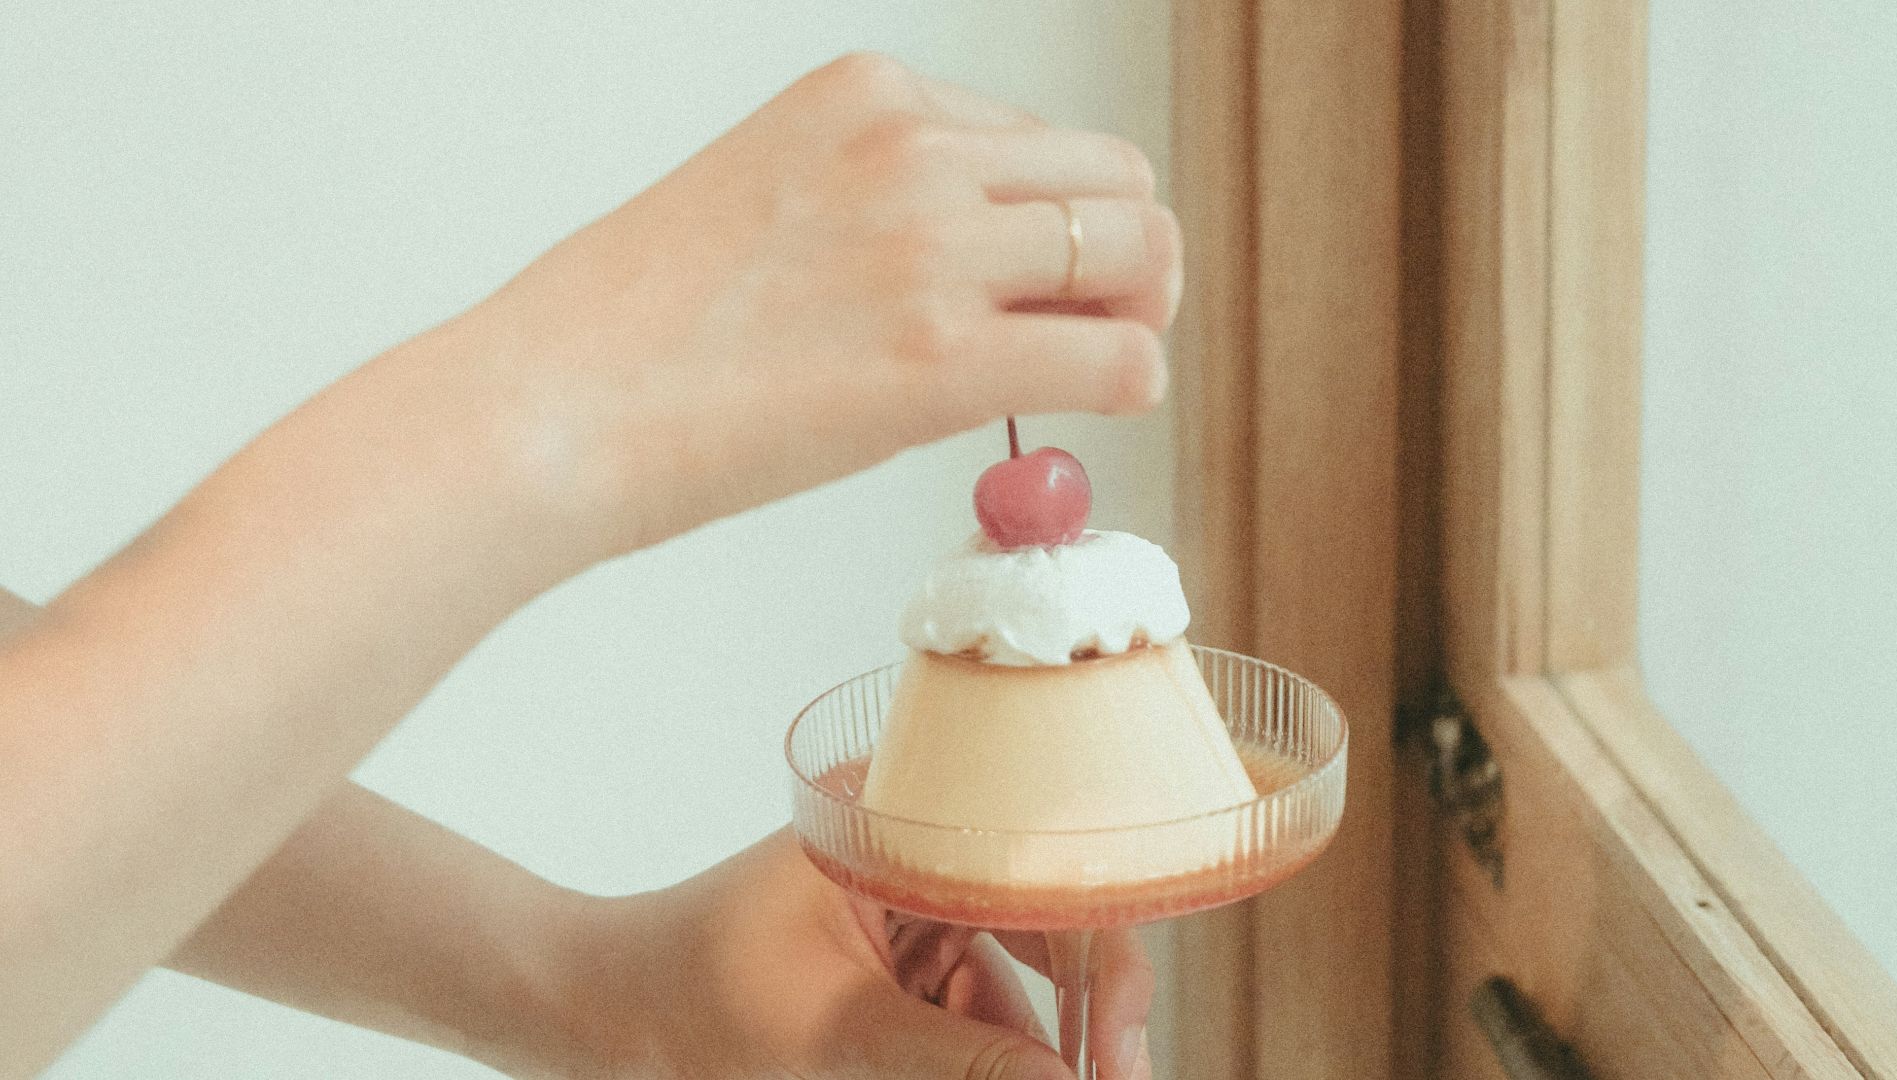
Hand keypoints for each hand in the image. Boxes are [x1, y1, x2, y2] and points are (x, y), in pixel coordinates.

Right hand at [430, 51, 1181, 570]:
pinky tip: (1093, 411)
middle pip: (1117, 181)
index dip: (1062, 221)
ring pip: (1139, 254)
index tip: (1041, 284)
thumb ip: (880, 205)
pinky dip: (1132, 383)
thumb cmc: (630, 331)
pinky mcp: (943, 358)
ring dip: (1138, 315)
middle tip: (1101, 324)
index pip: (1042, 142)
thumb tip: (981, 273)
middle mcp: (913, 147)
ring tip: (1091, 369)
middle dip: (1129, 257)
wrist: (548, 410)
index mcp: (867, 94)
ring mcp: (932, 245)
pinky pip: (1122, 356)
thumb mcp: (767, 198)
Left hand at [535, 830, 1153, 1079]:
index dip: (1100, 962)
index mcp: (894, 828)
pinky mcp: (888, 963)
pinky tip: (1006, 1077)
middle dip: (1075, 1021)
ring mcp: (902, 910)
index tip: (1122, 1050)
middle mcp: (910, 854)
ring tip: (1056, 1079)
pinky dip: (984, 1055)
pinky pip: (966, 1009)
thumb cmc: (682, 1004)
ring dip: (1027, 1051)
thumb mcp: (831, 1038)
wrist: (590, 1024)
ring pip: (1008, 985)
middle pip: (1041, 932)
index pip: (1035, 879)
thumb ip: (959, 1063)